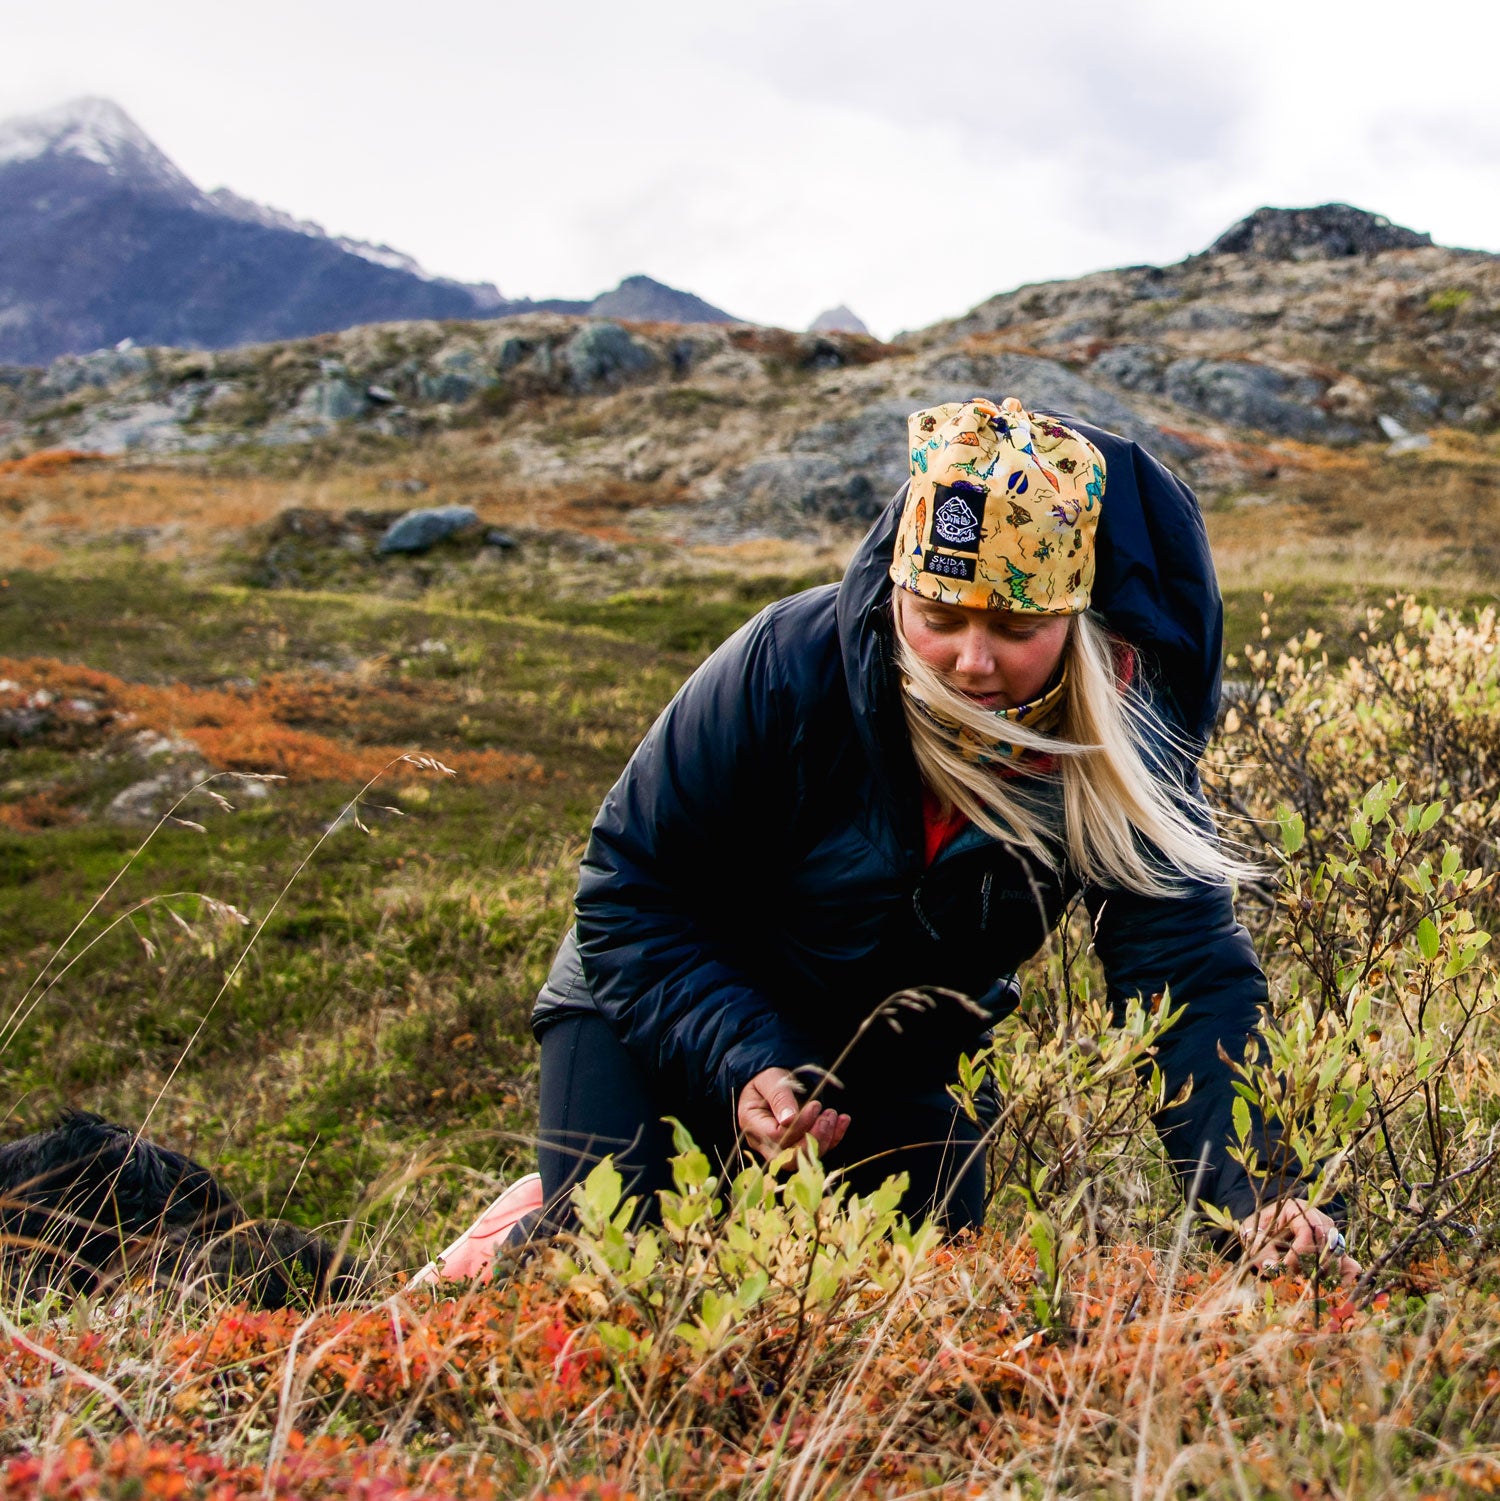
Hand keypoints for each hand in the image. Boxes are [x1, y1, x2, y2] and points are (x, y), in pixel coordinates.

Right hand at [738, 1067, 849, 1163]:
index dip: (799, 1126)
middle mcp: (764, 1142)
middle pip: (789, 1157)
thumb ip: (779, 1098)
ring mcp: (780, 1148)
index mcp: (752, 1124)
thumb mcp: (770, 1080)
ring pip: (804, 1158)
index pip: (776, 1136)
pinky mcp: (797, 1147)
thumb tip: (789, 1120)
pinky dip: (833, 1138)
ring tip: (833, 1114)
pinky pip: (816, 1150)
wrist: (772, 1083)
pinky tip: (843, 1120)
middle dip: (814, 1139)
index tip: (815, 1105)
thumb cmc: (768, 1078)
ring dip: (825, 1139)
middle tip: (827, 1115)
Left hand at [1237, 1199, 1361, 1281]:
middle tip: (1296, 1278)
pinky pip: (1348, 1262)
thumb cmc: (1258, 1229)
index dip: (1299, 1252)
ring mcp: (1328, 1233)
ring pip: (1337, 1253)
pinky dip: (1345, 1275)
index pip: (1308, 1230)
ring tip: (1308, 1284)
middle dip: (1312, 1265)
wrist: (1264, 1229)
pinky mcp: (1334, 1249)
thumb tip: (1271, 1268)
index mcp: (1296, 1208)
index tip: (1284, 1268)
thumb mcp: (1253, 1235)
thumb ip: (1260, 1250)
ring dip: (1326, 1273)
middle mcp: (1317, 1218)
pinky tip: (1335, 1287)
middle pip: (1326, 1242)